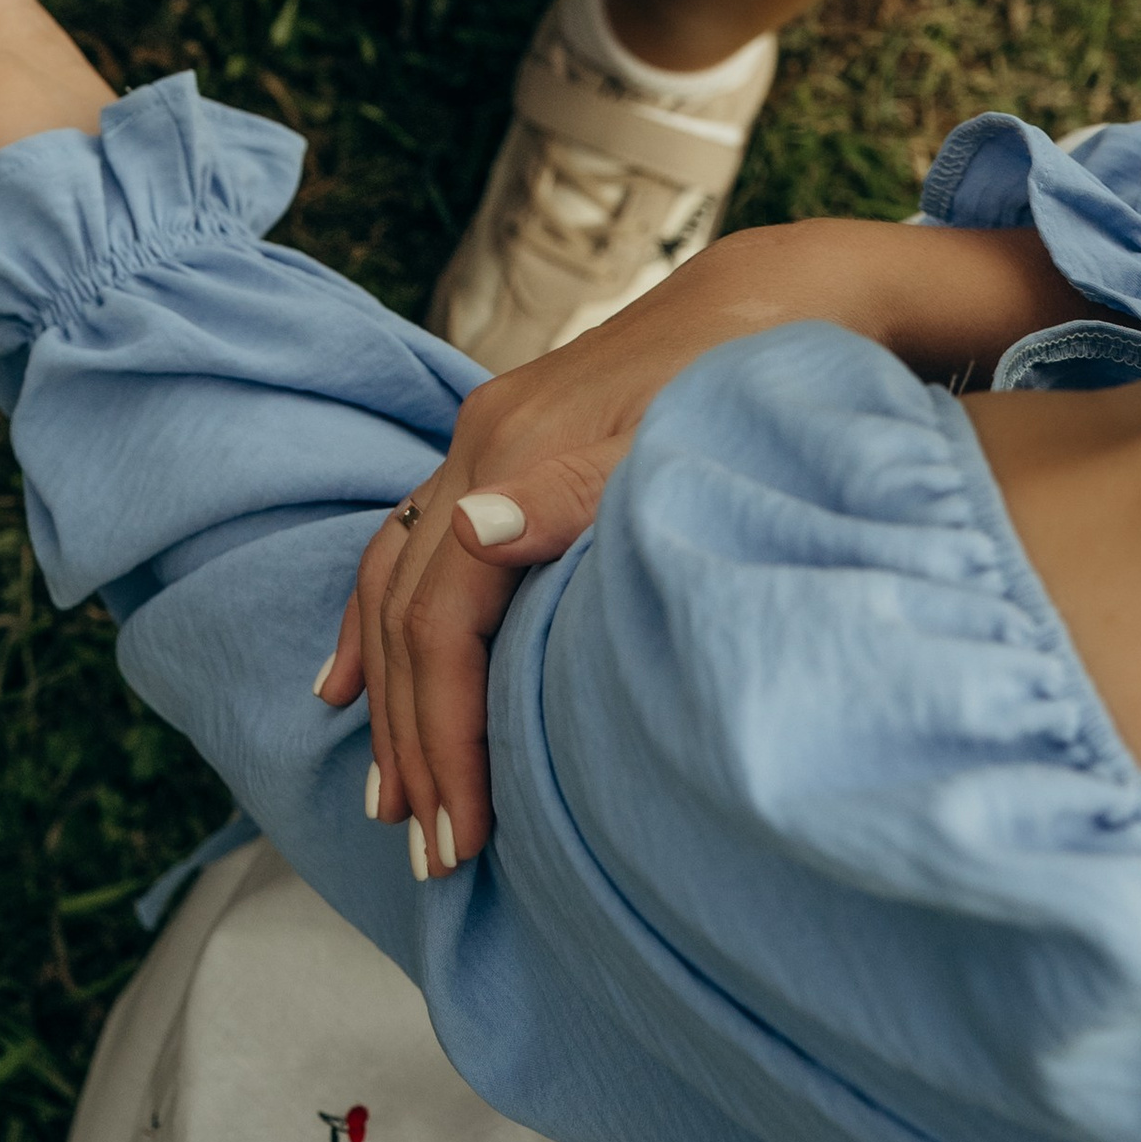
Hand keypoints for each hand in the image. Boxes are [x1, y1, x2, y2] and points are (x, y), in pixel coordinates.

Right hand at [321, 217, 1093, 877]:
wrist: (784, 290)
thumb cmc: (753, 373)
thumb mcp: (682, 431)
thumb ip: (571, 490)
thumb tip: (463, 534)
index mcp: (512, 448)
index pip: (440, 613)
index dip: (443, 729)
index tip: (463, 830)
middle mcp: (482, 445)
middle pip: (407, 612)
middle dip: (414, 738)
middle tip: (436, 850)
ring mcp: (487, 447)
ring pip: (398, 586)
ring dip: (393, 698)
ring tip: (399, 801)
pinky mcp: (504, 455)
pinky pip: (407, 552)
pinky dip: (378, 626)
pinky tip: (356, 684)